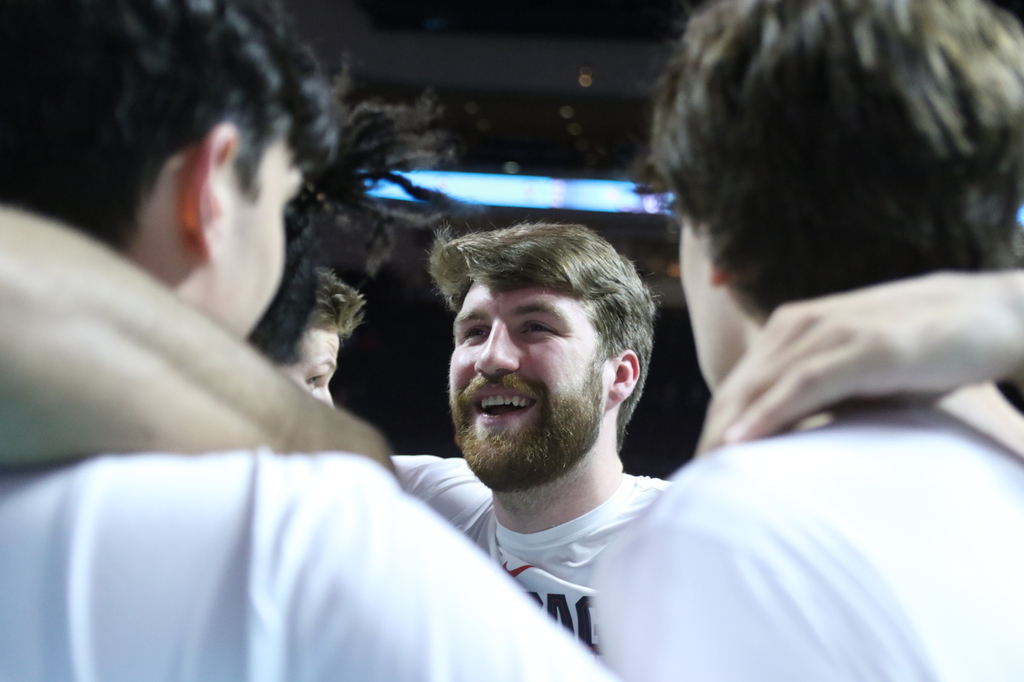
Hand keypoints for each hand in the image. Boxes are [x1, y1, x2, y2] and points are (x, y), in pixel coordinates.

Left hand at [698, 271, 1023, 453]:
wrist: (990, 313)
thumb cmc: (922, 350)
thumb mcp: (857, 371)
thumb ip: (820, 394)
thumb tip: (787, 442)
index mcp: (792, 328)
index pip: (737, 385)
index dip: (715, 430)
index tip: (701, 472)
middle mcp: (799, 325)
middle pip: (736, 390)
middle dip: (711, 440)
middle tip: (692, 489)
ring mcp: (830, 333)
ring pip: (758, 389)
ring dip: (726, 434)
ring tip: (703, 478)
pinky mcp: (862, 348)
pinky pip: (800, 386)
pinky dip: (766, 416)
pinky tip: (740, 444)